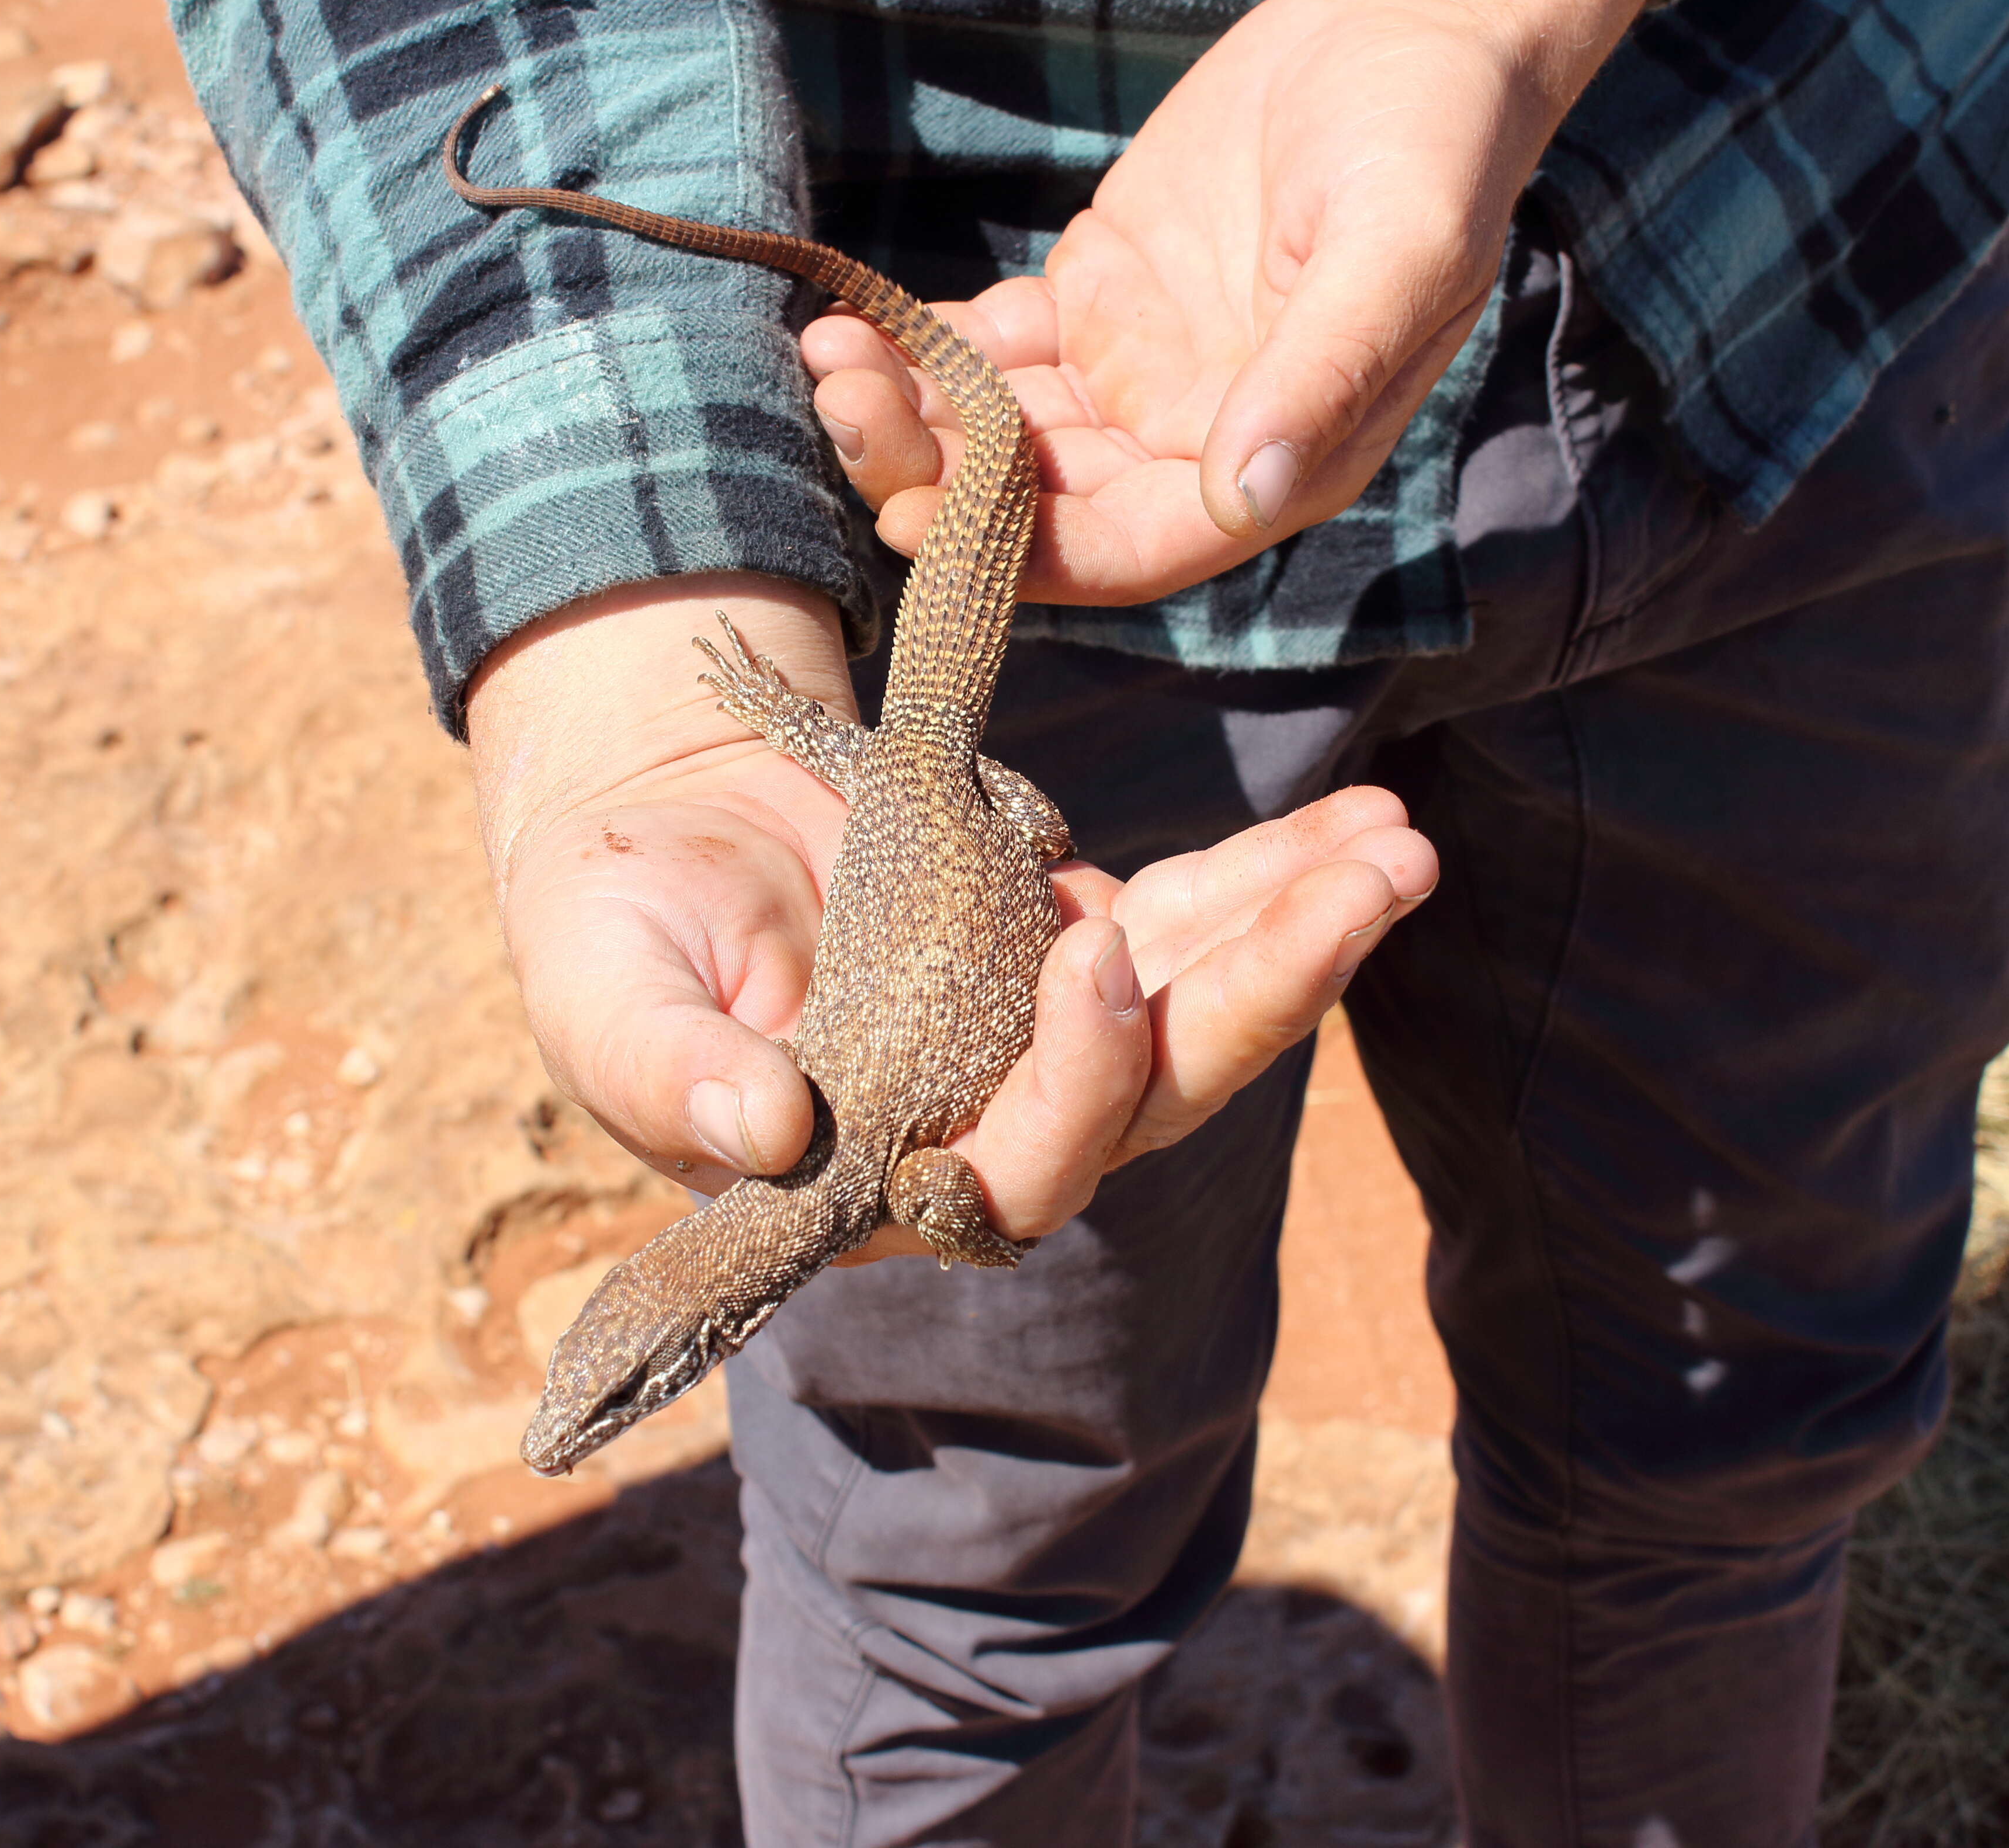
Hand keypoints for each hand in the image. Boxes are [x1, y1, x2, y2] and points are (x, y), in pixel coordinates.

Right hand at [467, 577, 1437, 1258]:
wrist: (657, 826)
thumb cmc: (612, 931)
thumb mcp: (608, 992)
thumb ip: (671, 1068)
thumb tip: (764, 1137)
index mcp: (874, 1181)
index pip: (1011, 1177)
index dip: (1071, 1082)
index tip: (1094, 949)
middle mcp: (983, 1131)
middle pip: (1151, 1101)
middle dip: (1264, 997)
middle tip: (1366, 890)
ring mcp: (1043, 1042)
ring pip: (1200, 1017)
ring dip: (1304, 935)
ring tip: (1400, 847)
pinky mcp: (1079, 951)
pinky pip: (1198, 927)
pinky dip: (1274, 878)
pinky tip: (1360, 832)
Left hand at [804, 0, 1666, 605]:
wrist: (1405, 37)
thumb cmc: (1433, 145)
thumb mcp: (1399, 250)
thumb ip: (1323, 373)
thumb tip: (1246, 490)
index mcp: (1271, 466)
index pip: (1127, 550)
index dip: (1018, 553)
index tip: (913, 524)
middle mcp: (1190, 444)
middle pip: (1037, 506)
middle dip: (931, 477)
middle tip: (842, 408)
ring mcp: (1133, 378)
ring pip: (996, 434)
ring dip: (908, 411)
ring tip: (827, 356)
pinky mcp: (1091, 304)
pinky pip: (987, 351)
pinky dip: (916, 344)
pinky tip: (847, 319)